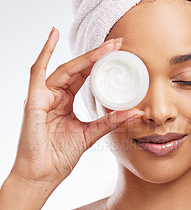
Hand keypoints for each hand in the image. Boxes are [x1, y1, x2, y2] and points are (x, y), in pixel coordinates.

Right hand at [10, 28, 143, 186]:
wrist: (42, 175)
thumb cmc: (60, 156)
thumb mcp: (90, 134)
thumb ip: (111, 122)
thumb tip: (136, 112)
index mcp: (65, 102)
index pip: (85, 77)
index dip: (101, 64)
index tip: (120, 53)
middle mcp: (54, 96)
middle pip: (77, 69)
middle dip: (98, 55)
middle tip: (118, 44)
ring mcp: (43, 96)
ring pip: (65, 69)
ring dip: (86, 56)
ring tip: (106, 46)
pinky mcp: (34, 100)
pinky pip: (37, 71)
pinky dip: (45, 52)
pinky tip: (53, 35)